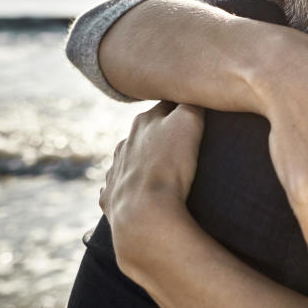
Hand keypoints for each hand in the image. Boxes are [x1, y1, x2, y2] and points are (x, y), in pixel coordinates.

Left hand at [99, 101, 204, 285]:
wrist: (144, 213)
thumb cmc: (169, 165)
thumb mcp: (188, 122)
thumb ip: (191, 103)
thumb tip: (193, 94)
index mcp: (144, 123)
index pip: (167, 106)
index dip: (182, 107)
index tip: (196, 112)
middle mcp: (125, 143)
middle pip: (146, 132)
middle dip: (161, 134)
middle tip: (183, 143)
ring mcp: (115, 171)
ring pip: (129, 158)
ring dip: (142, 160)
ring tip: (162, 171)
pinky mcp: (110, 198)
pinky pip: (117, 188)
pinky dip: (127, 188)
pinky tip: (138, 194)